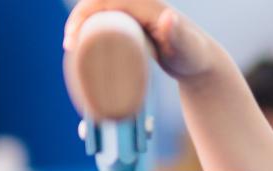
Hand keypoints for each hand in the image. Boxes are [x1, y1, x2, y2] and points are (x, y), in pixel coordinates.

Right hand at [63, 0, 228, 80]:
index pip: (106, 1)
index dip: (84, 14)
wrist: (203, 63)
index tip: (73, 39)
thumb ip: (180, 34)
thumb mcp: (187, 48)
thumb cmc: (195, 57)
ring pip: (101, 12)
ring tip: (71, 47)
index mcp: (146, 4)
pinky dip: (91, 27)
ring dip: (82, 23)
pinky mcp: (136, 25)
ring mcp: (137, 14)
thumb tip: (168, 16)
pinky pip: (107, 19)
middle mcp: (141, 5)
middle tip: (69, 46)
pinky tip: (80, 41)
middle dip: (78, 19)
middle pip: (99, 4)